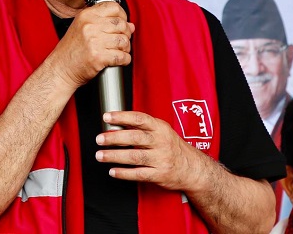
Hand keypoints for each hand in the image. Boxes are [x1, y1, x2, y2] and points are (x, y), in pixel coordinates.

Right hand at [48, 2, 134, 88]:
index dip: (123, 15)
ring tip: (120, 51)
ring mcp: (94, 41)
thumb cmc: (71, 51)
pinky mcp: (99, 57)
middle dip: (126, 34)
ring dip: (126, 48)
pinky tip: (120, 60)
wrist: (61, 69)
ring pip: (124, 40)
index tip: (123, 23)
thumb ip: (105, 23)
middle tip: (122, 40)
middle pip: (121, 24)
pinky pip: (122, 56)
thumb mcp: (83, 29)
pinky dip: (125, 60)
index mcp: (86, 16)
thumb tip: (130, 25)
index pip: (114, 7)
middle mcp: (90, 26)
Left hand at [94, 110, 208, 192]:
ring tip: (101, 155)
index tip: (107, 117)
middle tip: (100, 139)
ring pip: (135, 157)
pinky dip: (124, 173)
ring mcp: (161, 159)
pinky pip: (139, 174)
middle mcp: (161, 142)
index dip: (122, 117)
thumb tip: (116, 124)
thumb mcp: (161, 131)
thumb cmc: (172, 147)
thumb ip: (141, 127)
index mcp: (160, 128)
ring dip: (115, 156)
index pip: (139, 119)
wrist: (192, 168)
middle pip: (135, 138)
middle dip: (115, 138)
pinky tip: (113, 171)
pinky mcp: (159, 174)